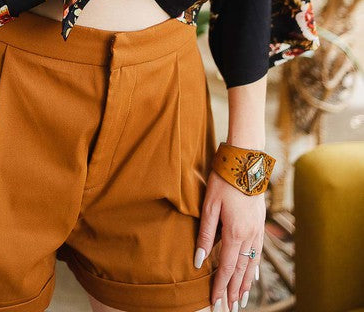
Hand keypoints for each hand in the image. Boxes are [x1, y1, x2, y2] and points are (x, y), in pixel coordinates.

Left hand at [194, 169, 264, 309]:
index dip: (220, 286)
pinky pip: (258, 250)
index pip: (226, 267)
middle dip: (234, 291)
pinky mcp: (260, 222)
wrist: (246, 163)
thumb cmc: (223, 181)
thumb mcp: (209, 205)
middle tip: (229, 308)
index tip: (215, 301)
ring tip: (242, 299)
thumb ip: (205, 235)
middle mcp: (249, 235)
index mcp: (235, 232)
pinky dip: (255, 266)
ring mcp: (257, 229)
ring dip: (246, 283)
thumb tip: (198, 261)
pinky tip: (253, 274)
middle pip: (241, 270)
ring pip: (252, 263)